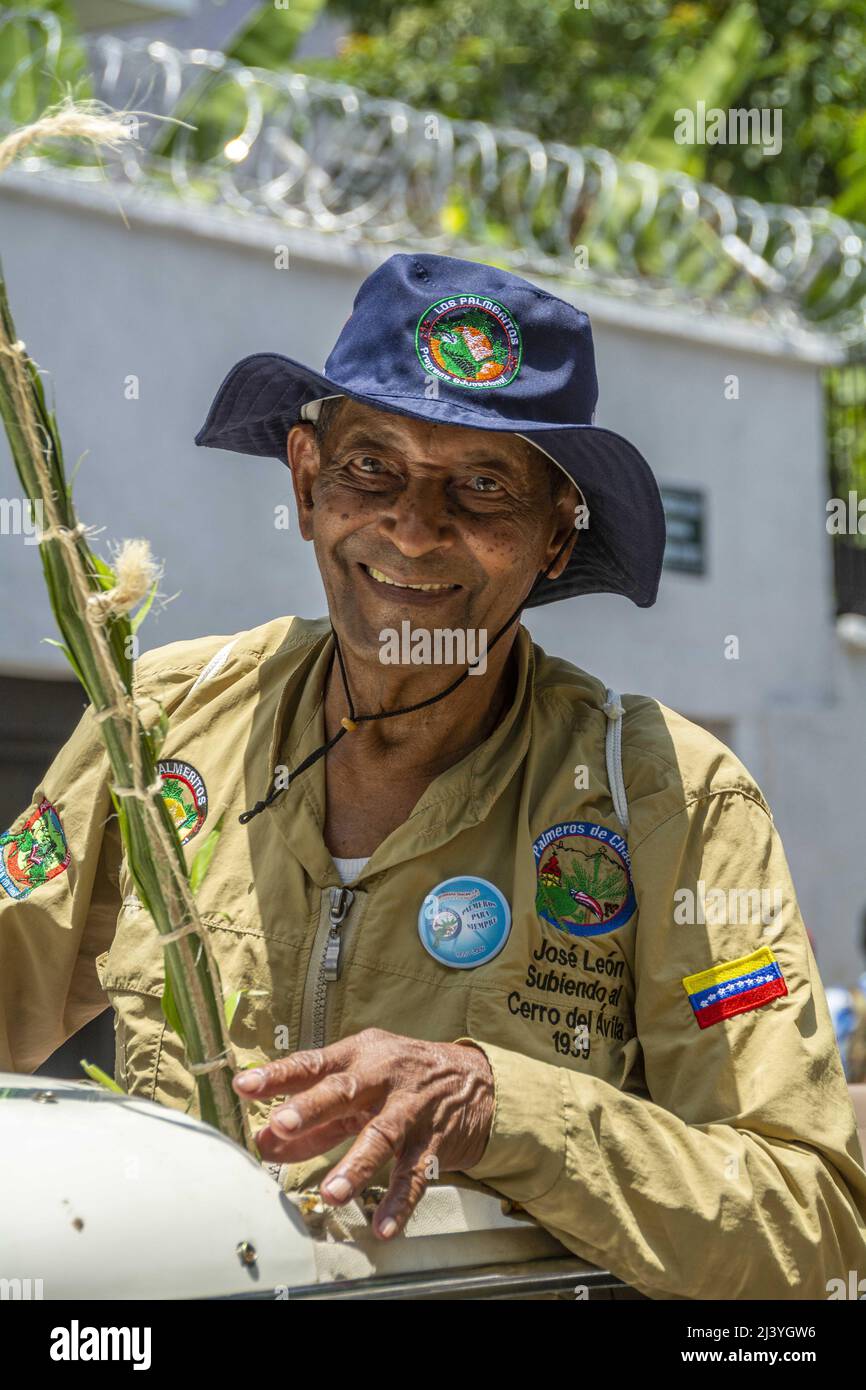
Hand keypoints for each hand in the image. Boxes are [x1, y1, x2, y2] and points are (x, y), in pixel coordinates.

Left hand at [233, 1028, 494, 1238]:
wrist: (475, 1079)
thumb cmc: (402, 1076)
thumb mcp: (359, 1083)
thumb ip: (314, 1115)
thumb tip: (266, 1141)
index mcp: (358, 1057)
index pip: (311, 1063)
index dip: (277, 1074)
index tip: (244, 1085)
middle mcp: (383, 1077)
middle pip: (344, 1091)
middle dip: (311, 1108)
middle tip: (282, 1124)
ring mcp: (411, 1108)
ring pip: (382, 1135)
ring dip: (355, 1165)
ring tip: (332, 1192)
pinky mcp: (435, 1139)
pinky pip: (416, 1173)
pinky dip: (400, 1201)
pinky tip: (383, 1225)